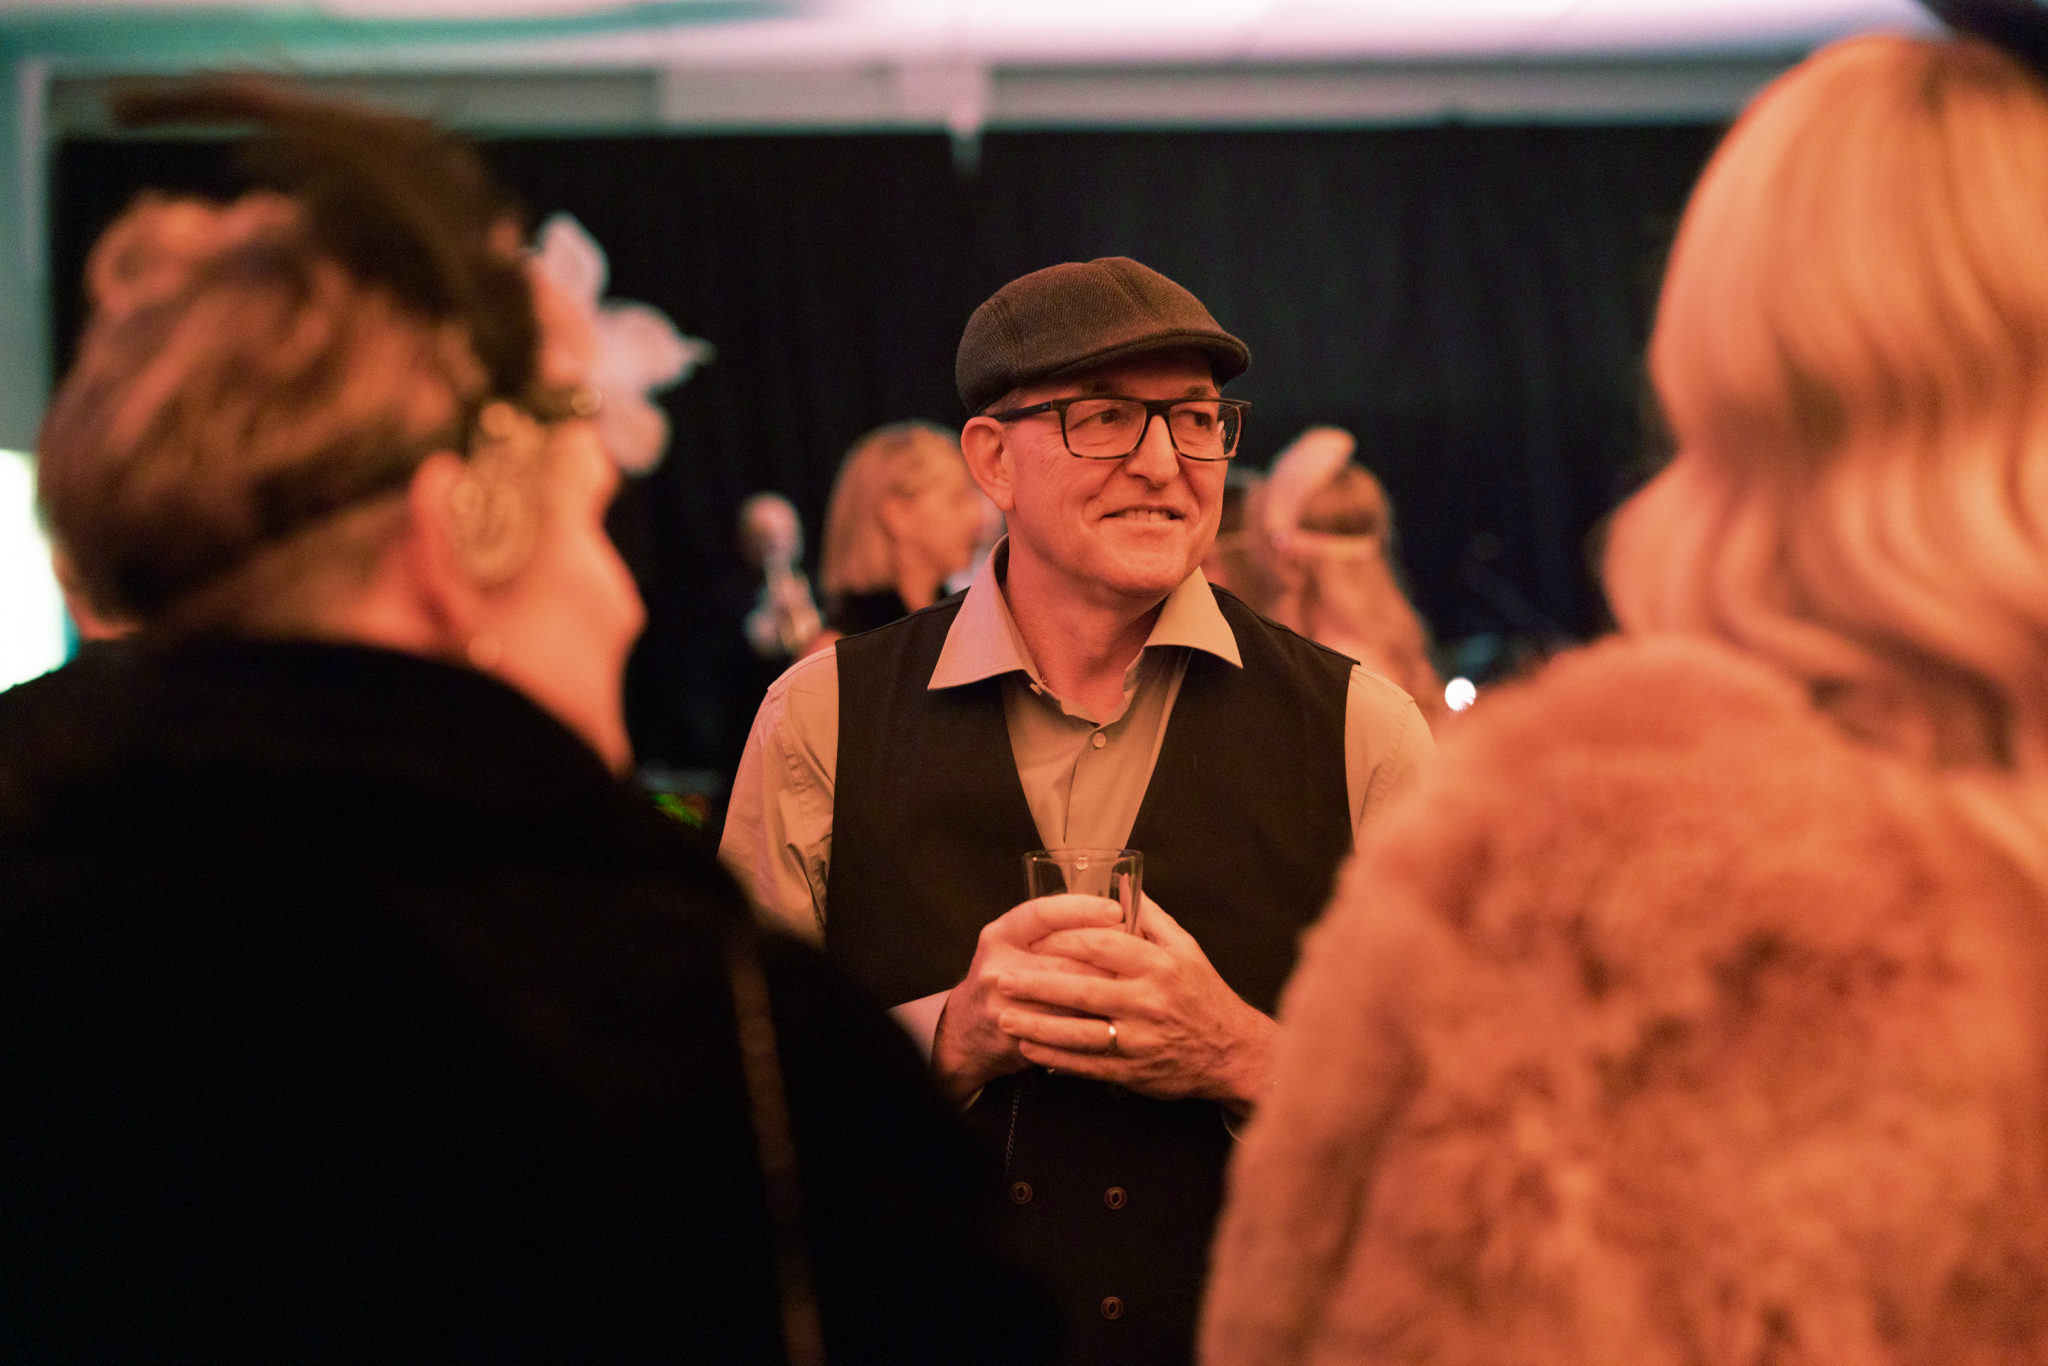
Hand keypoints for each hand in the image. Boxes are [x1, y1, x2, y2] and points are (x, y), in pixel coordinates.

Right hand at [930, 894, 1123, 1103]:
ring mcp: (1004, 1003)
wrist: (968, 1032)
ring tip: (1135, 983)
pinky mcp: (1017, 1035)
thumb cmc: (1007, 978)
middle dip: (1106, 957)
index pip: (1044, 914)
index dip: (1082, 910)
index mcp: (1002, 934)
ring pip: (1070, 994)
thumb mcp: (1018, 943)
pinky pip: (1067, 1026)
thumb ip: (1057, 925)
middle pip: (1064, 956)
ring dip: (1106, 990)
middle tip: (1141, 955)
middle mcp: (998, 965)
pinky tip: (1116, 1014)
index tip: (1116, 910)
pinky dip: (1094, 1019)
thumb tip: (1116, 905)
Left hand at [996, 896, 1277, 1114]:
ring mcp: (1139, 1039)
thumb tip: (1121, 885)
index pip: (1101, 946)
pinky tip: (1030, 1050)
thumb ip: (1150, 918)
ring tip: (1005, 1018)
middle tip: (1001, 980)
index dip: (1063, 941)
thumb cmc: (1204, 995)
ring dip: (1037, 1026)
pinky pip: (1087, 1065)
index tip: (1033, 939)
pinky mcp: (1134, 1070)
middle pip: (1081, 990)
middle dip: (1036, 985)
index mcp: (1158, 965)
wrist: (1232, 1052)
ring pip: (1078, 1033)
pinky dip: (1056, 1059)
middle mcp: (1147, 1001)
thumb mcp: (1186, 948)